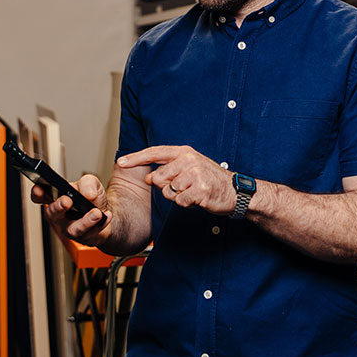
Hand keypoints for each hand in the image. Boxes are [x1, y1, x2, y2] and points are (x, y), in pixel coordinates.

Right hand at [31, 174, 111, 246]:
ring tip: (96, 213)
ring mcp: (71, 229)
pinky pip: (91, 234)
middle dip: (58, 207)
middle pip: (52, 214)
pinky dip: (101, 224)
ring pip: (73, 229)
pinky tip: (106, 216)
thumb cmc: (91, 198)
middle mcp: (60, 216)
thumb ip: (87, 183)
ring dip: (85, 221)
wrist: (106, 213)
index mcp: (57, 199)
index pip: (41, 197)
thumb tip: (88, 194)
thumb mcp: (91, 183)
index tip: (40, 189)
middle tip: (67, 201)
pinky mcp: (85, 238)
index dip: (37, 193)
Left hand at [117, 146, 237, 215]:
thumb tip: (149, 178)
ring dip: (177, 197)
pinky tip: (197, 199)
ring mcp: (195, 174)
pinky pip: (180, 201)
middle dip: (166, 187)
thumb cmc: (210, 180)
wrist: (235, 191)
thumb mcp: (189, 168)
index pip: (154, 153)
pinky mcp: (200, 189)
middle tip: (183, 188)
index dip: (136, 158)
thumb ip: (168, 170)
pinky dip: (186, 204)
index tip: (121, 163)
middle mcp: (189, 160)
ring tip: (192, 192)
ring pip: (168, 191)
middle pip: (159, 178)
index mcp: (184, 152)